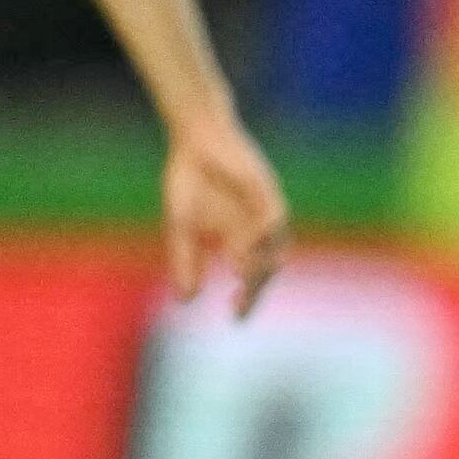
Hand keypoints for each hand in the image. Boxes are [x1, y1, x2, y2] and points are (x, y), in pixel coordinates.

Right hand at [165, 111, 293, 317]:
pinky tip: (250, 245)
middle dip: (255, 288)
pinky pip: (274, 215)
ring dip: (264, 263)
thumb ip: (186, 260)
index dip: (247, 298)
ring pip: (276, 244)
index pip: (251, 276)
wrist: (194, 140)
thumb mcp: (182, 228)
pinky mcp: (266, 189)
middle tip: (240, 306)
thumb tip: (187, 299)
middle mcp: (257, 228)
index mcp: (240, 239)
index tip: (236, 319)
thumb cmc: (190, 181)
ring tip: (247, 281)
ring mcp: (264, 209)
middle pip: (266, 266)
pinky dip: (265, 233)